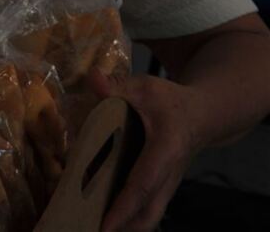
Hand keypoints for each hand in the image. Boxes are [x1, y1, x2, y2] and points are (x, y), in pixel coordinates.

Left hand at [88, 68, 201, 231]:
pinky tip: (103, 219)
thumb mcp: (144, 86)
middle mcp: (169, 173)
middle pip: (150, 212)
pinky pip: (147, 209)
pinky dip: (129, 218)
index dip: (124, 205)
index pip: (143, 183)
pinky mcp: (162, 187)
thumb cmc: (170, 101)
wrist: (202, 115)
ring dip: (126, 226)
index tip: (106, 224)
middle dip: (124, 227)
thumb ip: (117, 85)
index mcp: (166, 149)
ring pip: (150, 215)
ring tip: (92, 229)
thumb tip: (94, 78)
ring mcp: (168, 184)